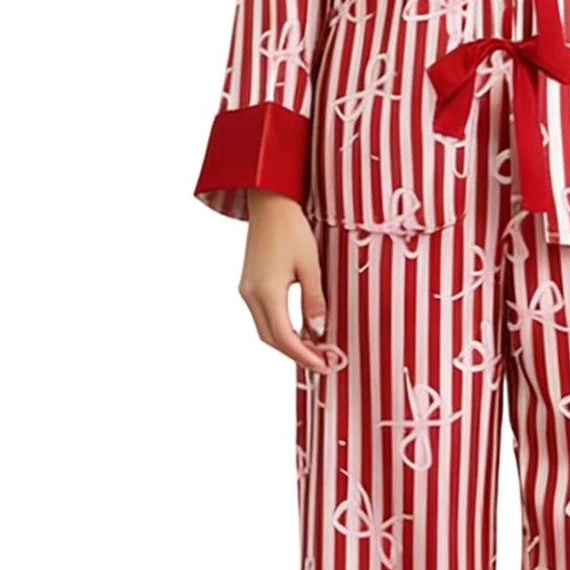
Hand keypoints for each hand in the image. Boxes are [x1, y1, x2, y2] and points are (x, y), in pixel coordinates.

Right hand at [237, 189, 330, 372]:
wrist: (269, 203)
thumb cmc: (291, 229)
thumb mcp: (311, 266)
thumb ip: (314, 301)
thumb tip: (318, 331)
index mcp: (266, 291)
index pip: (284, 337)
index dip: (304, 355)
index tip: (323, 365)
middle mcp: (251, 295)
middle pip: (272, 339)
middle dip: (296, 354)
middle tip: (322, 362)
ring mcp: (246, 290)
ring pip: (265, 330)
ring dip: (288, 342)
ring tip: (314, 348)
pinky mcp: (248, 285)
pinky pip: (263, 316)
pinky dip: (280, 327)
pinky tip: (299, 329)